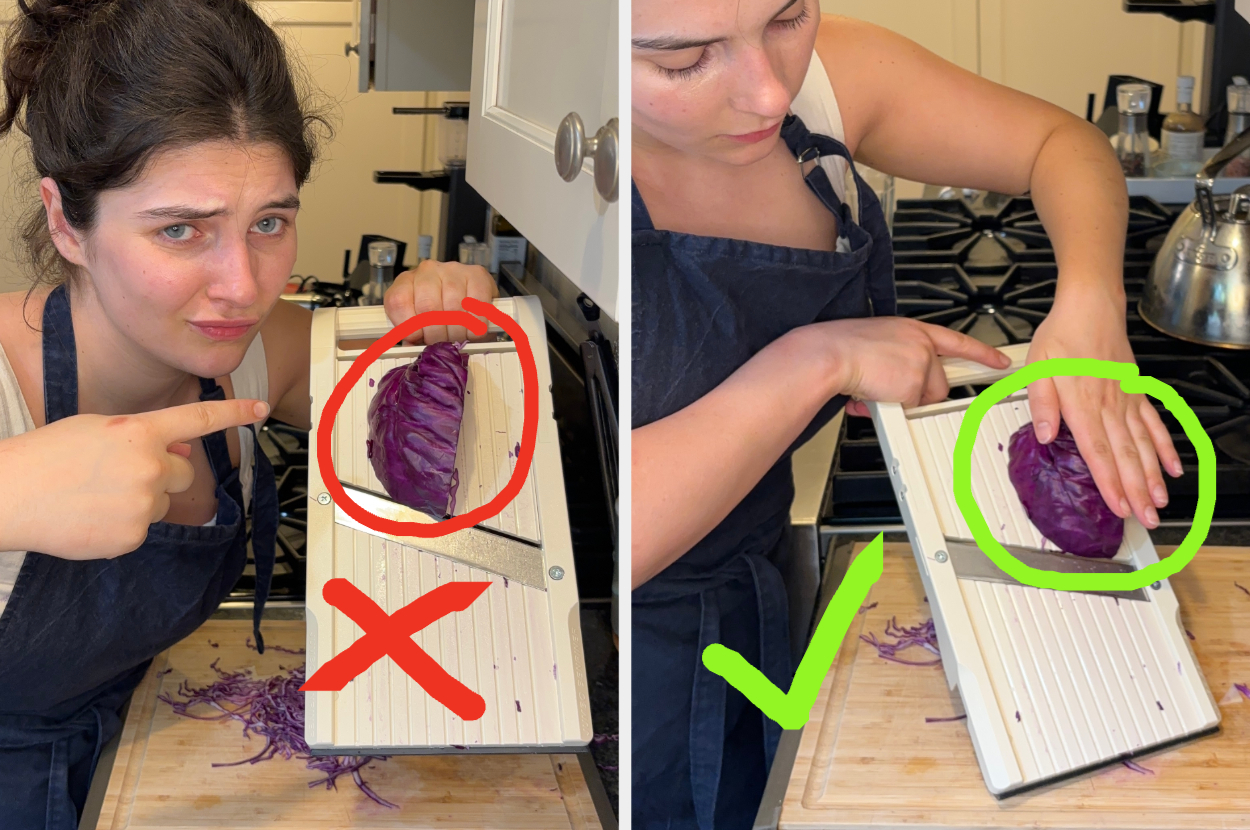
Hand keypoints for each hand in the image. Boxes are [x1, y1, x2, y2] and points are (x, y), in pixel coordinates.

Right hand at [0, 398, 269, 558]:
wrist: (9, 495)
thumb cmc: (47, 456)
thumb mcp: (97, 428)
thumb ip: (142, 436)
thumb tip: (178, 450)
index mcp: (139, 431)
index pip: (199, 419)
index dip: (235, 413)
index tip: (262, 409)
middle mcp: (150, 466)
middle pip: (184, 473)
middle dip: (163, 473)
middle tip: (119, 473)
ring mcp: (143, 503)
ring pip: (163, 503)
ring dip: (142, 499)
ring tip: (96, 495)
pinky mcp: (133, 536)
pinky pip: (143, 528)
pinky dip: (124, 525)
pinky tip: (92, 515)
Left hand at [383, 260, 497, 344]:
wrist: (469, 296)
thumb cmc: (439, 312)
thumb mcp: (417, 321)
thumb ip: (411, 333)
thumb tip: (414, 347)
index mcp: (405, 282)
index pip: (398, 302)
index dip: (409, 327)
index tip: (418, 339)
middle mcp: (427, 271)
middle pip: (428, 307)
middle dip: (436, 334)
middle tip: (443, 344)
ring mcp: (453, 270)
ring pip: (453, 307)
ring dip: (457, 331)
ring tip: (459, 337)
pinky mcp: (477, 275)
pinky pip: (476, 304)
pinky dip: (476, 324)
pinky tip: (473, 329)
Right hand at [813, 317, 1010, 416]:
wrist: (829, 353)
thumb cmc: (840, 346)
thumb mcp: (875, 345)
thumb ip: (892, 363)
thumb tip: (889, 387)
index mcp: (912, 329)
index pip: (957, 341)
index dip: (982, 353)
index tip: (1001, 361)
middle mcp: (921, 343)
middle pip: (939, 380)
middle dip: (917, 391)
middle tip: (890, 386)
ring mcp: (921, 362)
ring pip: (926, 396)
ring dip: (902, 399)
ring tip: (876, 386)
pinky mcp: (914, 383)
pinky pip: (910, 407)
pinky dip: (891, 406)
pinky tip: (873, 392)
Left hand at [1026, 290, 1180, 529]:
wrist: (1091, 306)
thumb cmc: (1061, 335)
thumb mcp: (1037, 367)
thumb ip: (1041, 403)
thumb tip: (1044, 434)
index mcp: (1082, 403)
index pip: (1097, 451)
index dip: (1109, 482)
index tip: (1119, 506)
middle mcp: (1109, 405)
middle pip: (1125, 455)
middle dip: (1137, 491)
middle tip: (1147, 519)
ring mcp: (1127, 400)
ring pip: (1143, 445)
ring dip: (1153, 476)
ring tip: (1160, 502)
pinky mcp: (1136, 392)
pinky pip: (1154, 424)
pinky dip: (1165, 447)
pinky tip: (1173, 467)